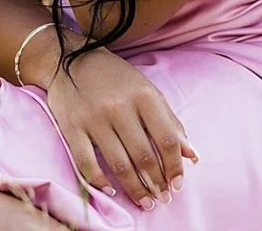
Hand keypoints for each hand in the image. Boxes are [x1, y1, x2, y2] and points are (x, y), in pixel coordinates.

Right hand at [46, 48, 197, 209]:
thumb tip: (191, 155)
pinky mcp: (72, 128)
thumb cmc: (115, 77)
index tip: (177, 184)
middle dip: (156, 183)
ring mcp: (94, 118)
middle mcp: (119, 107)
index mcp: (143, 95)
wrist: (70, 60)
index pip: (166, 139)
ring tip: (145, 201)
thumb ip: (169, 121)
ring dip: (135, 189)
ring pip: (119, 165)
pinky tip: (112, 190)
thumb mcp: (147, 90)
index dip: (175, 166)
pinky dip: (100, 182)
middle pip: (144, 156)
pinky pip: (87, 164)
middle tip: (162, 199)